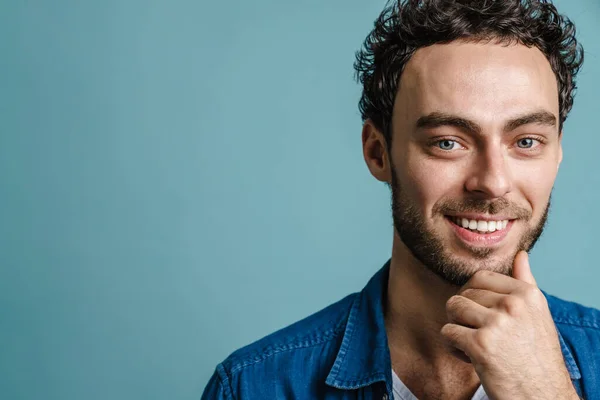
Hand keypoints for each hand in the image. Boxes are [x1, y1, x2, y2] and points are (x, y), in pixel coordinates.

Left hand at [440, 251, 578, 399]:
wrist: (542, 396)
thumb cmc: (537, 356)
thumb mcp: (538, 314)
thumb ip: (526, 282)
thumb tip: (520, 255)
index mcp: (527, 294)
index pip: (480, 277)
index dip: (472, 296)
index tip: (481, 315)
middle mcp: (513, 304)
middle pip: (463, 294)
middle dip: (464, 315)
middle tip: (479, 335)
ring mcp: (496, 323)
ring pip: (452, 309)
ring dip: (457, 328)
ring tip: (474, 344)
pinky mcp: (480, 344)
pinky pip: (447, 332)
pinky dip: (453, 347)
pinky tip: (471, 358)